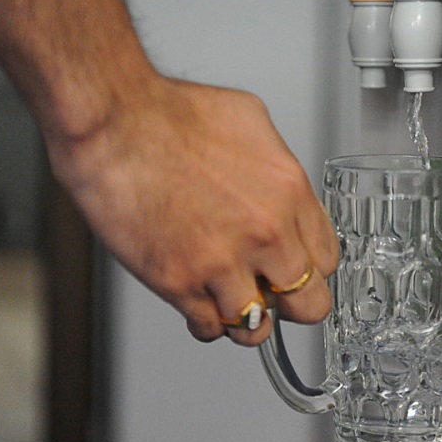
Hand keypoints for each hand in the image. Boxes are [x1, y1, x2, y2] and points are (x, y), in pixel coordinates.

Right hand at [48, 76, 339, 345]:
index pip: (327, 259)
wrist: (114, 124)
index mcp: (288, 191)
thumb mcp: (249, 121)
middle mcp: (264, 232)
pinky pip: (209, 327)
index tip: (297, 269)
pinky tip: (200, 305)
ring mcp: (222, 262)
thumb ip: (274, 166)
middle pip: (308, 303)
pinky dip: (206, 323)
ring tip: (233, 304)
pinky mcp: (179, 281)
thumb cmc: (168, 114)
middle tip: (274, 294)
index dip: (310, 268)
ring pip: (258, 327)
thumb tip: (279, 190)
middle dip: (292, 303)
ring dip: (247, 318)